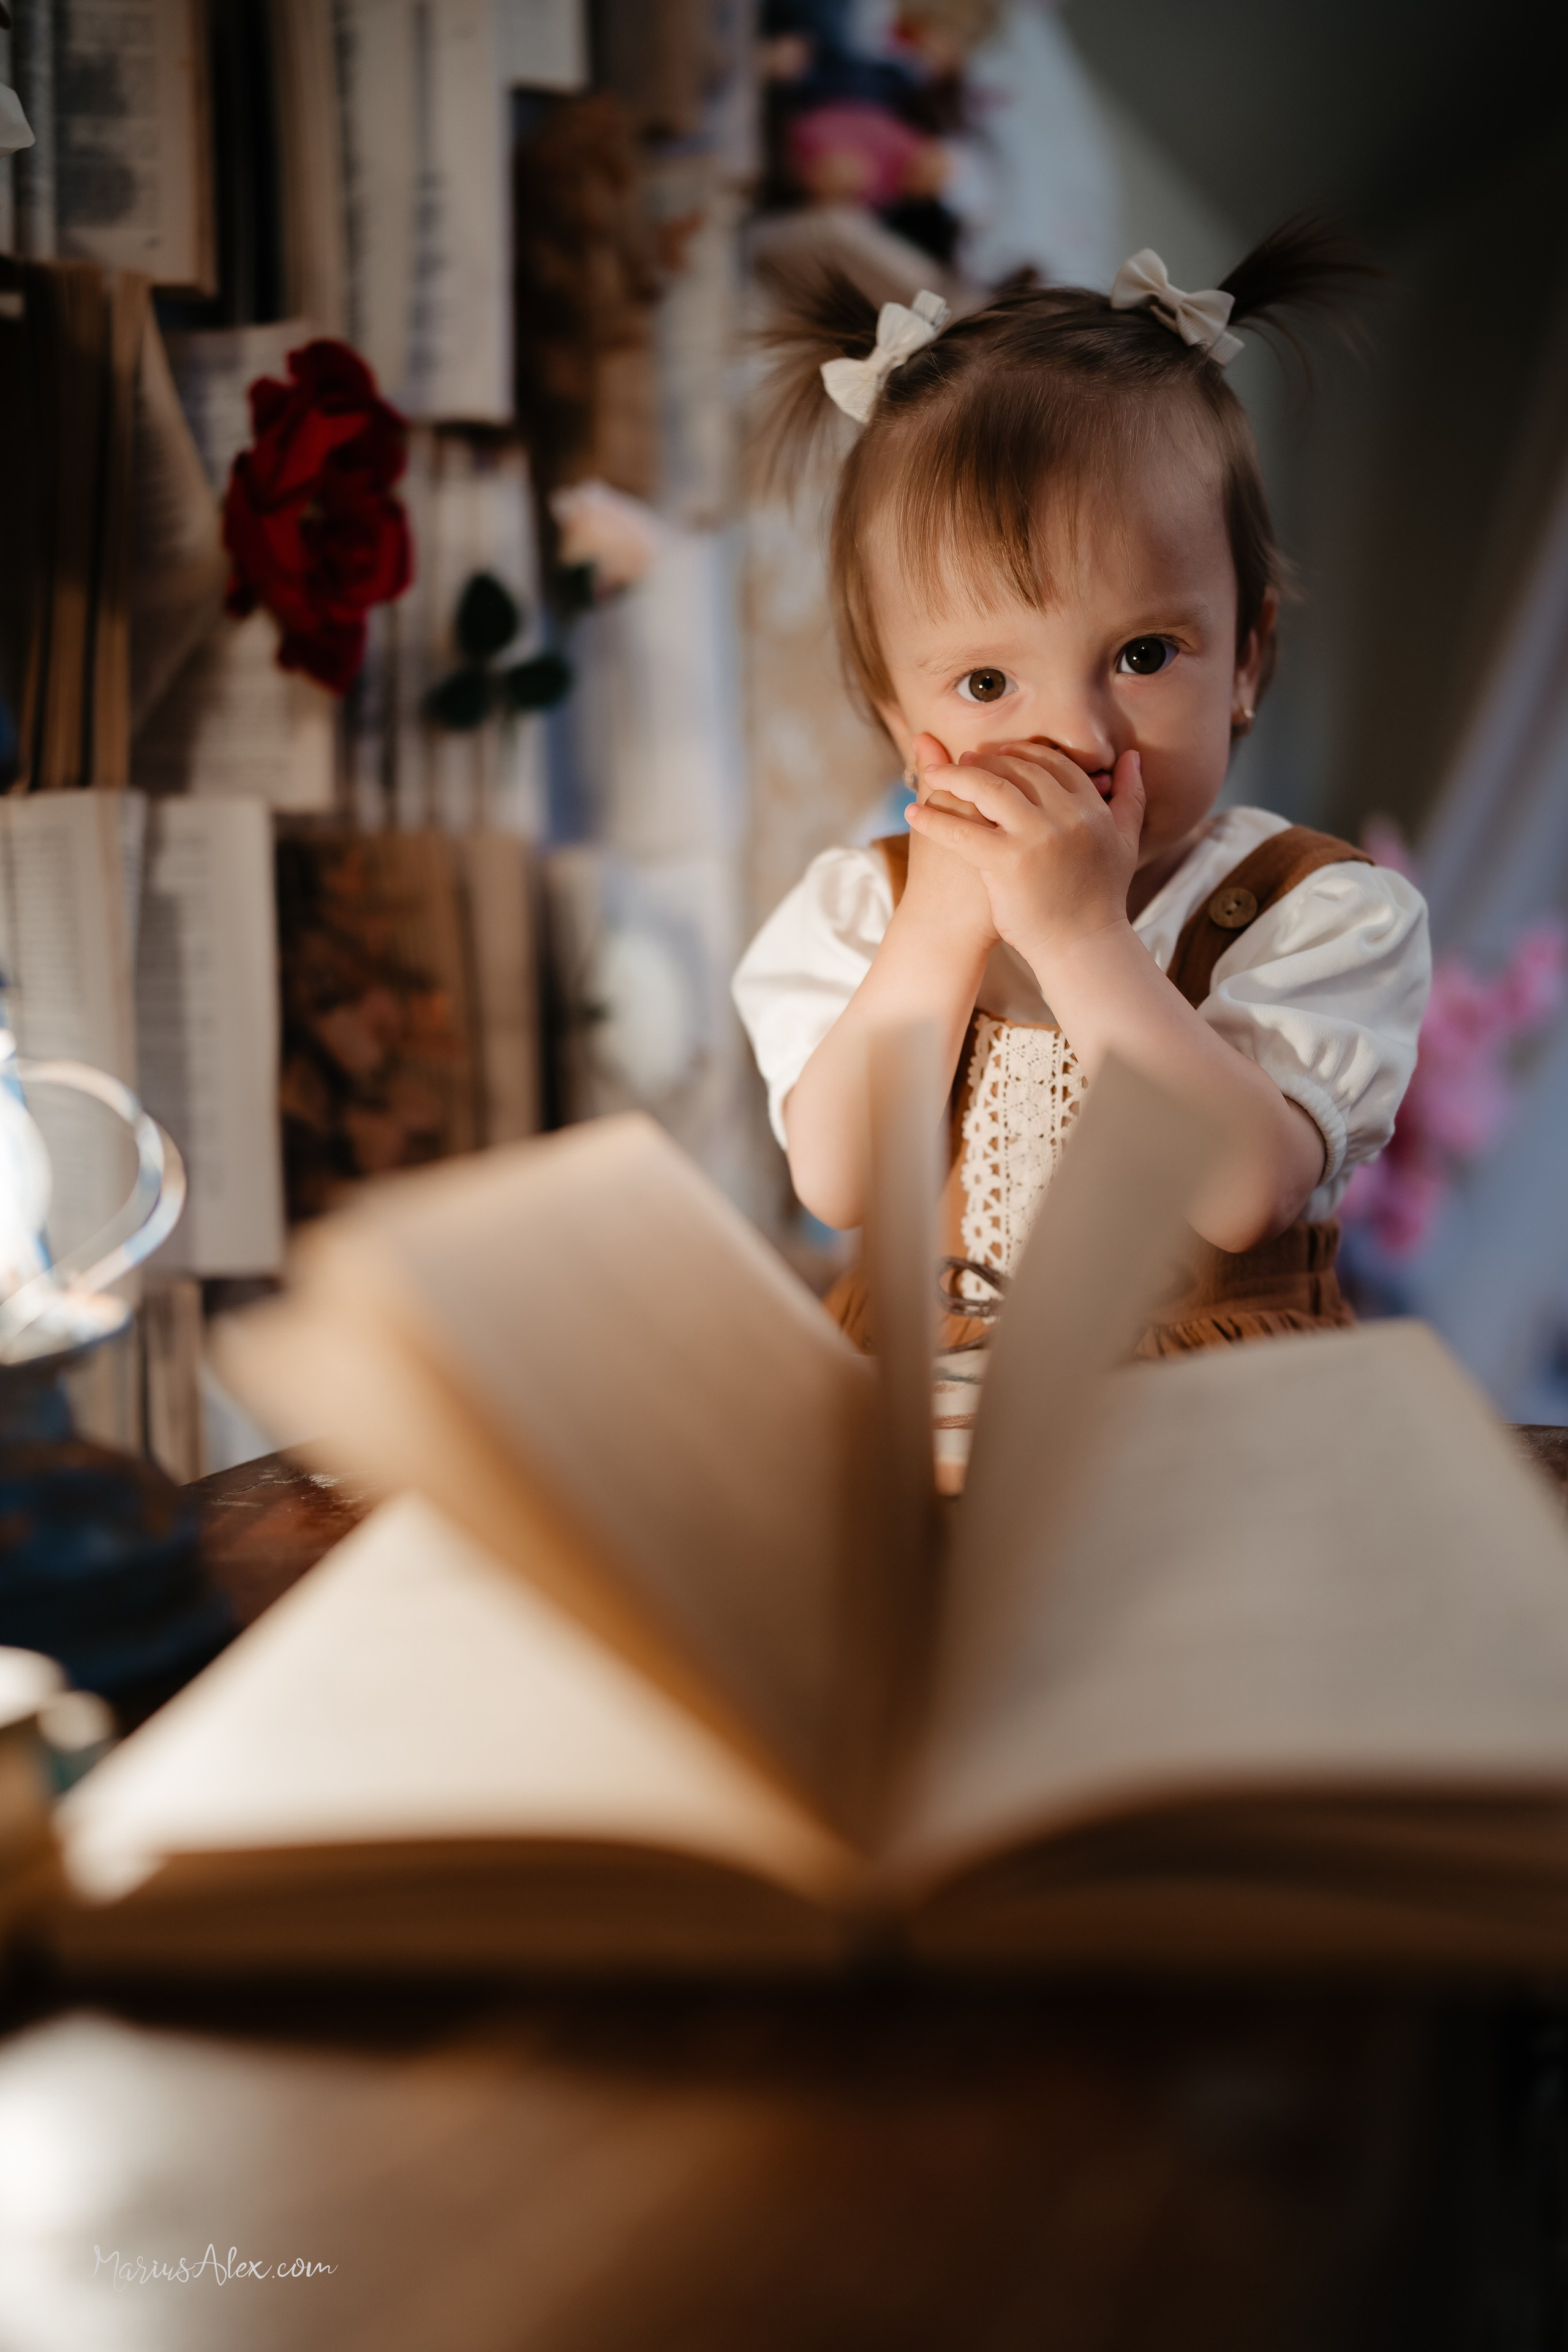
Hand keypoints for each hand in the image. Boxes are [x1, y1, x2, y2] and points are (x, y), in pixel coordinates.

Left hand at [904, 737, 1144, 978]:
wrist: (1084, 946)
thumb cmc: (1100, 898)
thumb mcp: (1124, 841)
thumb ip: (1130, 796)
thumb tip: (1133, 757)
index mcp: (1090, 806)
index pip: (1051, 762)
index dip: (1020, 752)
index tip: (997, 754)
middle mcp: (1066, 814)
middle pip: (1017, 768)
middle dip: (984, 760)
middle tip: (960, 762)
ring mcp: (1036, 836)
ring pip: (987, 787)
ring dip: (954, 776)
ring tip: (933, 775)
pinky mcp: (1008, 861)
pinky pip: (962, 830)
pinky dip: (933, 819)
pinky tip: (913, 813)